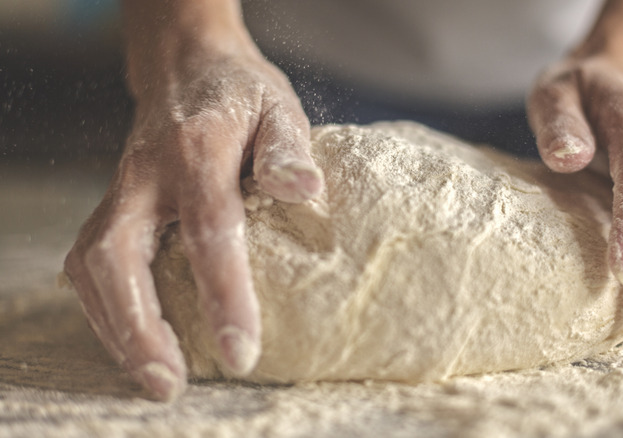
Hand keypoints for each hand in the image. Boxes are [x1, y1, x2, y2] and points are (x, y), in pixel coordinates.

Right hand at [64, 42, 322, 399]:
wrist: (186, 66)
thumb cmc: (241, 94)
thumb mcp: (277, 107)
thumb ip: (287, 149)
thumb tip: (304, 193)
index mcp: (197, 149)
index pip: (208, 228)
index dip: (223, 293)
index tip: (240, 350)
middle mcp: (146, 174)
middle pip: (120, 256)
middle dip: (140, 327)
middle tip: (170, 383)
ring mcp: (120, 190)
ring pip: (93, 265)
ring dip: (117, 327)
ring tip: (154, 377)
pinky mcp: (112, 205)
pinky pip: (91, 262)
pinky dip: (106, 308)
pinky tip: (132, 341)